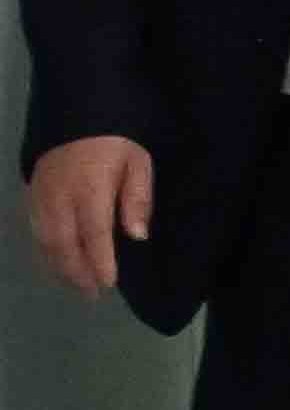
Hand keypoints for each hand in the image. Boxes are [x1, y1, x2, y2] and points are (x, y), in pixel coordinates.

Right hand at [26, 134, 150, 297]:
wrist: (76, 115)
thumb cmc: (115, 142)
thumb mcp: (138, 163)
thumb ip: (137, 198)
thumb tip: (137, 235)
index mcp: (90, 188)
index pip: (93, 232)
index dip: (99, 260)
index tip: (108, 282)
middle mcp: (59, 196)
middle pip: (64, 243)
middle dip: (77, 272)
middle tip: (93, 294)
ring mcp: (41, 197)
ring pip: (45, 240)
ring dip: (60, 267)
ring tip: (77, 286)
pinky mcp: (31, 196)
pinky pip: (34, 230)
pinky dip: (45, 252)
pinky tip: (57, 265)